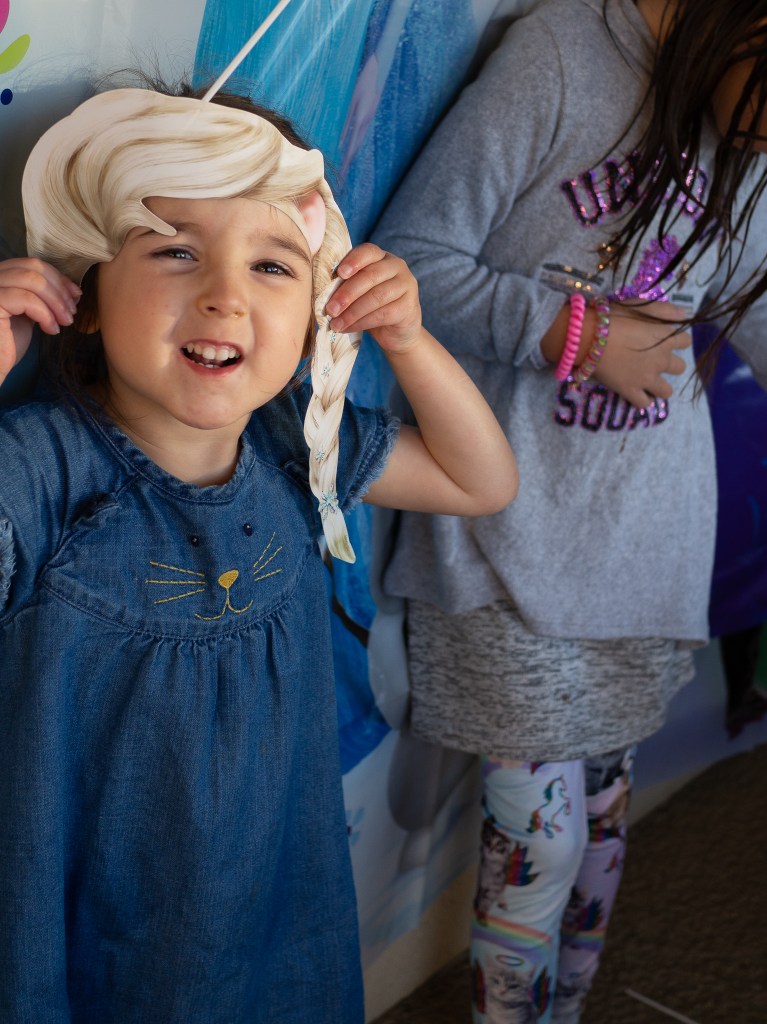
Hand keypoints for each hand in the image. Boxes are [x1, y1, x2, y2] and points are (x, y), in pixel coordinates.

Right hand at [0, 258, 80, 384]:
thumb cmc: (7, 345)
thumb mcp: (29, 314)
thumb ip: (43, 297)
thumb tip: (73, 289)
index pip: (31, 264)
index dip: (57, 277)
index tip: (75, 295)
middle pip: (32, 267)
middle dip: (59, 289)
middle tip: (71, 313)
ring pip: (32, 280)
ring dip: (56, 302)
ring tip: (64, 322)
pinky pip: (26, 298)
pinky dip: (45, 313)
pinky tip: (51, 330)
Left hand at [325, 243, 421, 354]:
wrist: (396, 331)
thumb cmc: (371, 307)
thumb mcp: (359, 291)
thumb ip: (346, 283)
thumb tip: (321, 289)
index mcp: (382, 257)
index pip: (368, 251)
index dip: (353, 261)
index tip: (339, 274)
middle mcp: (397, 267)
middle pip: (370, 276)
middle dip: (347, 293)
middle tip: (330, 309)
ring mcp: (406, 286)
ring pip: (376, 296)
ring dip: (352, 312)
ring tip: (336, 323)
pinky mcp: (409, 307)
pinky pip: (383, 314)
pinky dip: (362, 322)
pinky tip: (348, 328)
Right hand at [593, 300, 691, 408]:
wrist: (589, 337)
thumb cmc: (614, 317)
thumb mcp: (641, 305)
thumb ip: (665, 310)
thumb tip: (684, 315)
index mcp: (666, 338)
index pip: (686, 341)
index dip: (677, 340)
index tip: (665, 339)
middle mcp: (661, 360)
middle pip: (680, 367)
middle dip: (670, 363)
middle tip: (654, 359)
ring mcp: (647, 378)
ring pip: (666, 391)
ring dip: (661, 386)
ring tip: (648, 380)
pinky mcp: (630, 391)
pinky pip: (644, 403)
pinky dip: (642, 399)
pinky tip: (636, 392)